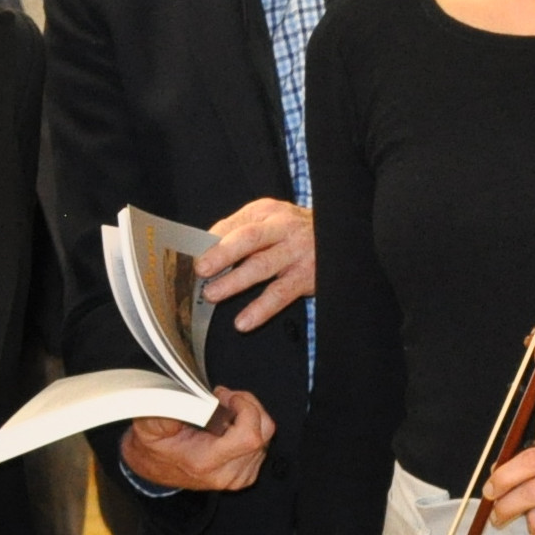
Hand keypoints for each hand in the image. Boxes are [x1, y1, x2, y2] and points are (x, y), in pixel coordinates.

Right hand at [124, 385, 274, 492]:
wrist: (153, 466)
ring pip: (266, 435)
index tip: (228, 398)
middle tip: (224, 399)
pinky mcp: (247, 473)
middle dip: (247, 406)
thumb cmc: (154, 446)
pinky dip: (250, 427)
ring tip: (223, 411)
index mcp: (206, 462)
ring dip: (248, 415)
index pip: (250, 436)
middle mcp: (227, 473)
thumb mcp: (150, 423)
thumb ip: (168, 407)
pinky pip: (263, 443)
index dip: (245, 409)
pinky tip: (229, 424)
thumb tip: (189, 396)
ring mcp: (239, 476)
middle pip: (263, 432)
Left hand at [200, 197, 317, 332]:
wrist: (342, 237)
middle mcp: (284, 229)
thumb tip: (206, 246)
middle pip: (250, 239)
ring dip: (236, 282)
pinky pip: (281, 294)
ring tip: (213, 295)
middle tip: (201, 269)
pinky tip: (243, 322)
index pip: (236, 225)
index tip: (193, 255)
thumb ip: (240, 229)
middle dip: (223, 254)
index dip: (213, 240)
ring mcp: (297, 253)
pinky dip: (261, 309)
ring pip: (263, 267)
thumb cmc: (296, 231)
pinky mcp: (306, 277)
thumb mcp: (270, 219)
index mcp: (268, 213)